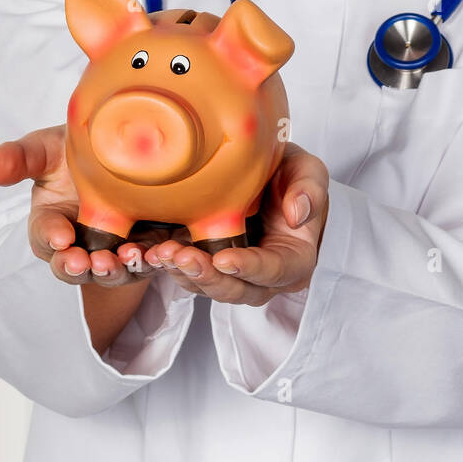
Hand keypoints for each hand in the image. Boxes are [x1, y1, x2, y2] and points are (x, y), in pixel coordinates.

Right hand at [0, 124, 186, 287]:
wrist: (126, 145)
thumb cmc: (76, 149)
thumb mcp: (47, 148)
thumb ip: (19, 158)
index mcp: (50, 224)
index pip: (44, 236)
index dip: (49, 237)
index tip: (59, 235)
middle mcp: (80, 244)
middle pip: (74, 268)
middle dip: (78, 268)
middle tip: (86, 263)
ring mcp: (113, 249)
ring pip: (112, 272)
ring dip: (116, 270)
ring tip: (124, 258)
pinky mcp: (146, 248)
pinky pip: (150, 262)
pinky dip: (153, 261)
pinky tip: (159, 253)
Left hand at [117, 143, 329, 306]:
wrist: (269, 177)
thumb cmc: (292, 176)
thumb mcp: (308, 171)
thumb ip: (309, 189)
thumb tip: (298, 214)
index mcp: (293, 259)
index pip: (273, 271)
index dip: (249, 268)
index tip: (225, 259)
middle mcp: (263, 277)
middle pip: (236, 290)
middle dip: (207, 276)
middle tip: (181, 256)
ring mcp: (235, 276)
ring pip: (209, 287)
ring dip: (184, 274)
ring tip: (160, 253)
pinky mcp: (210, 266)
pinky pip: (190, 276)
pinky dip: (172, 267)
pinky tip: (153, 251)